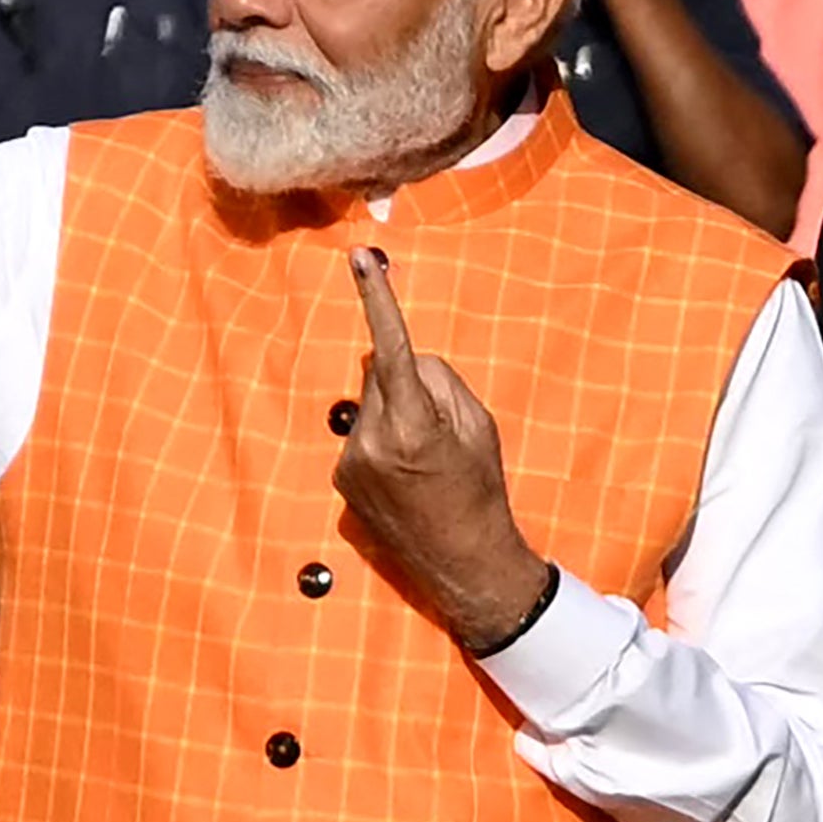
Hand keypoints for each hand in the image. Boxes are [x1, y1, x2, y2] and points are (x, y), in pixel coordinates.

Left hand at [332, 247, 549, 652]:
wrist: (464, 562)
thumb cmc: (481, 490)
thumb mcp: (477, 425)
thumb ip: (439, 380)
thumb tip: (405, 358)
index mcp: (413, 424)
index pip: (392, 346)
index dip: (377, 298)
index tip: (360, 259)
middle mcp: (372, 441)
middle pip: (382, 374)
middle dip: (406, 383)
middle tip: (438, 427)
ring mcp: (351, 462)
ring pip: (371, 405)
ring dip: (393, 415)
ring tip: (422, 461)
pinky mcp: (342, 479)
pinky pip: (362, 435)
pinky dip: (381, 441)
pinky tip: (404, 477)